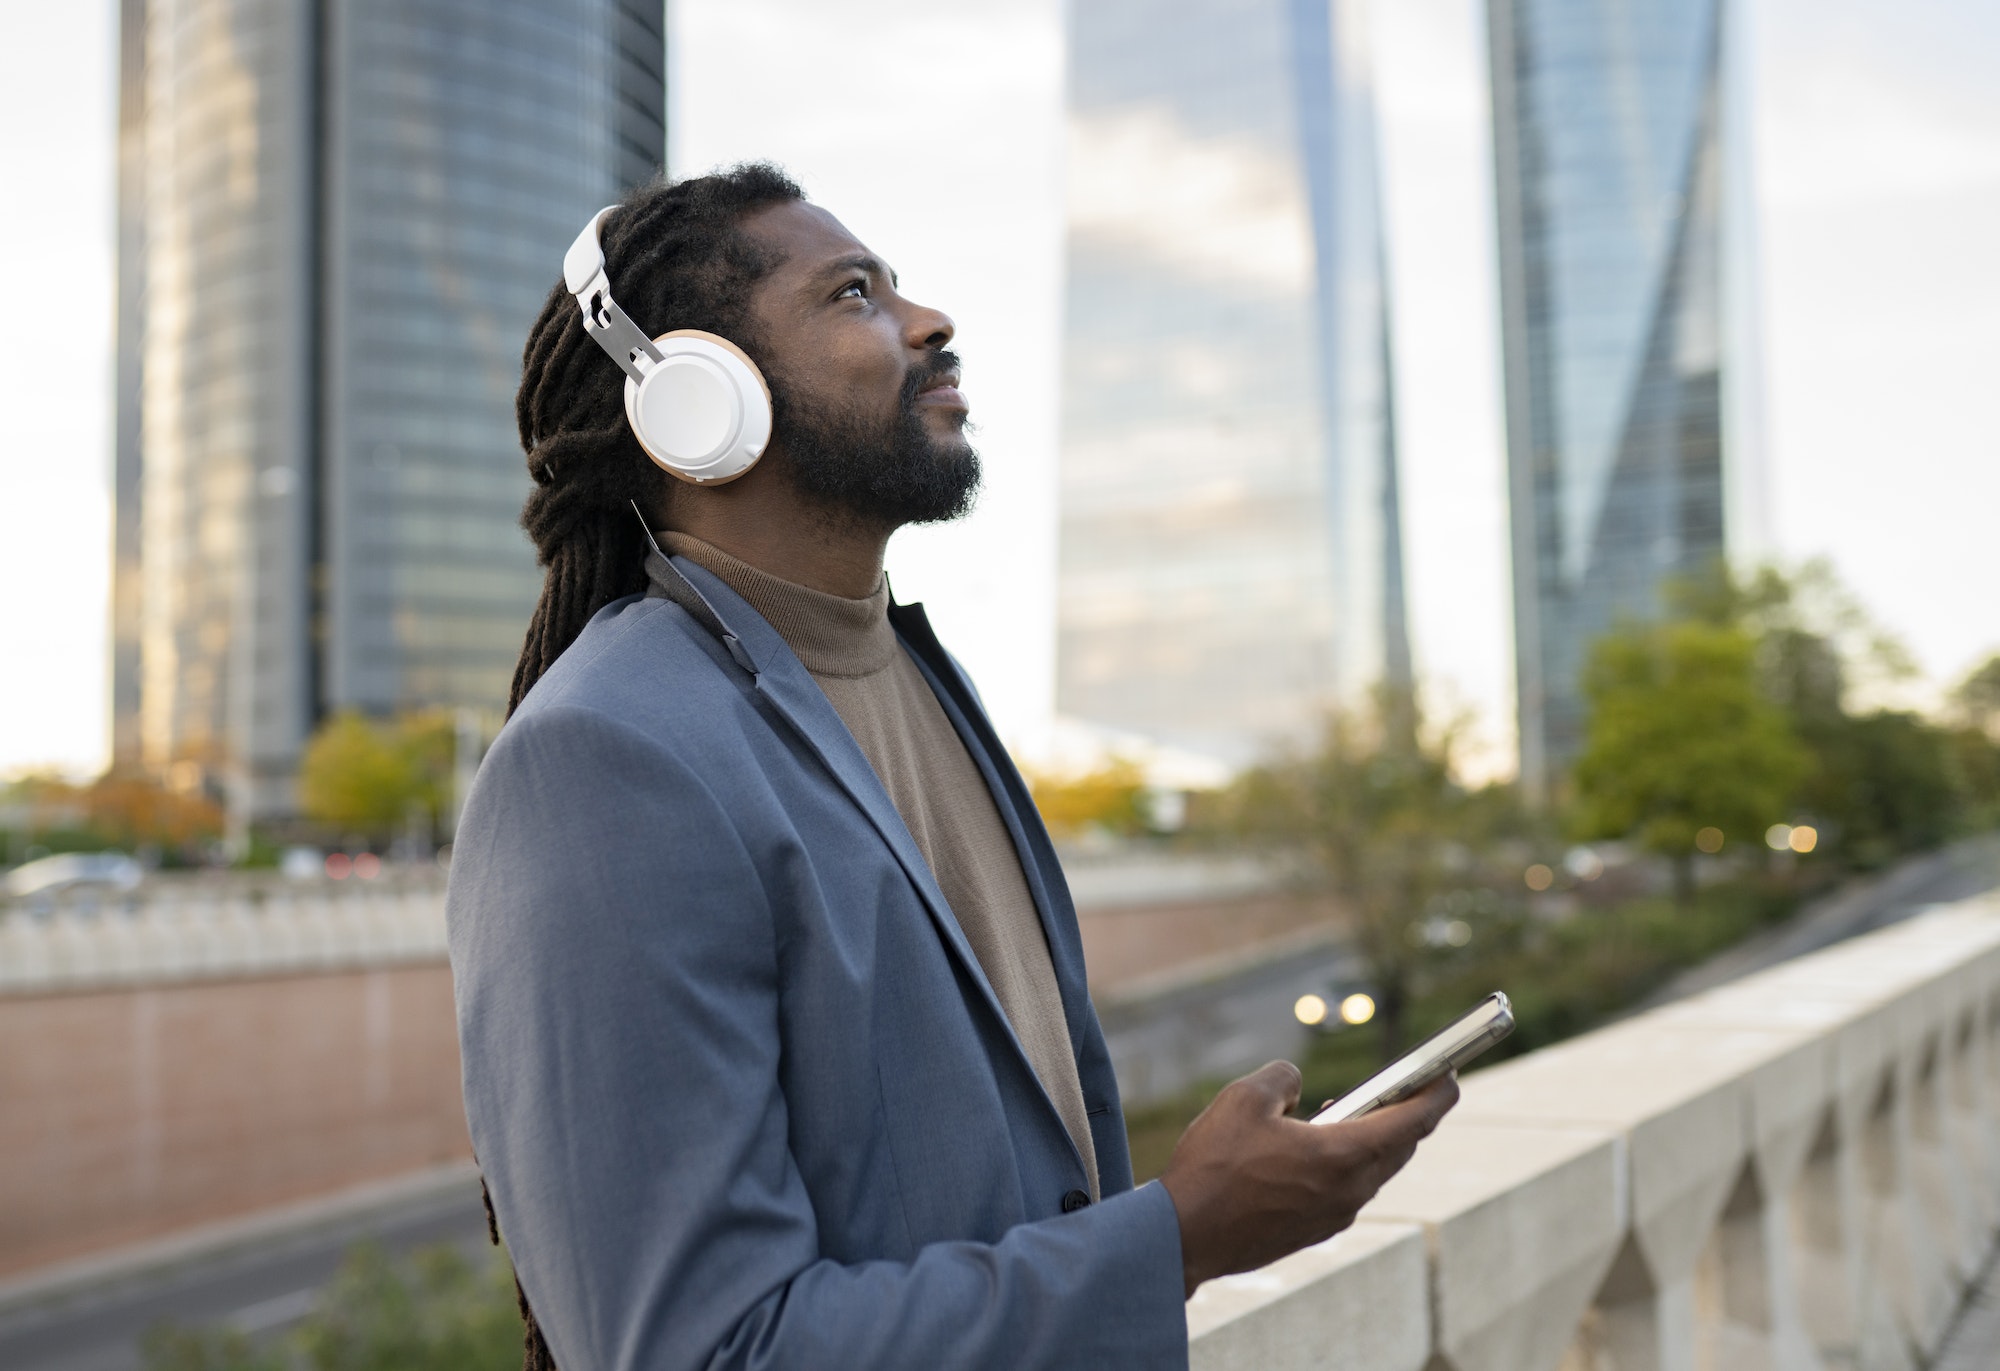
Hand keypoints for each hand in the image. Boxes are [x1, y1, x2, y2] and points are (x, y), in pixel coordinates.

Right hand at [1158, 1060, 1457, 1298]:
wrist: (1185, 1236)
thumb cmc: (1214, 1165)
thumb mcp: (1245, 1097)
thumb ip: (1285, 1077)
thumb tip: (1299, 1083)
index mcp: (1345, 1155)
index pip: (1415, 1120)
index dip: (1438, 1093)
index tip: (1450, 1074)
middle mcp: (1350, 1191)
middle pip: (1400, 1147)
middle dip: (1407, 1113)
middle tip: (1404, 1085)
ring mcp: (1334, 1216)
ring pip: (1374, 1171)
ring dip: (1371, 1138)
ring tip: (1346, 1110)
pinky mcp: (1314, 1231)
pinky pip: (1348, 1190)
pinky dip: (1347, 1163)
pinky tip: (1314, 1148)